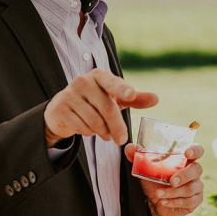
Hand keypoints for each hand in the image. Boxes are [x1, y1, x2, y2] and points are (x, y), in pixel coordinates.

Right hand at [43, 69, 157, 146]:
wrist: (63, 108)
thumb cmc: (95, 101)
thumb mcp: (115, 98)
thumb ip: (134, 99)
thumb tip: (156, 99)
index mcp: (99, 75)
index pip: (112, 82)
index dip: (122, 89)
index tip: (131, 94)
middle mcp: (83, 81)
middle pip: (107, 108)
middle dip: (117, 127)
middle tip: (121, 140)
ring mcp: (69, 94)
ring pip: (95, 121)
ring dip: (103, 132)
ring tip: (105, 133)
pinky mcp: (60, 109)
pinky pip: (81, 127)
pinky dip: (89, 133)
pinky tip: (88, 129)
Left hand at [125, 143, 204, 215]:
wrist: (152, 203)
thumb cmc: (153, 181)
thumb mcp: (144, 169)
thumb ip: (138, 157)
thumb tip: (130, 147)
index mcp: (184, 160)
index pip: (197, 150)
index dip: (195, 150)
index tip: (187, 153)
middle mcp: (193, 171)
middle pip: (197, 169)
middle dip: (184, 175)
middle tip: (171, 181)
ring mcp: (196, 186)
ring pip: (191, 188)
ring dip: (173, 192)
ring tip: (159, 194)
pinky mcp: (195, 200)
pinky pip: (190, 201)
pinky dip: (175, 202)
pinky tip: (164, 202)